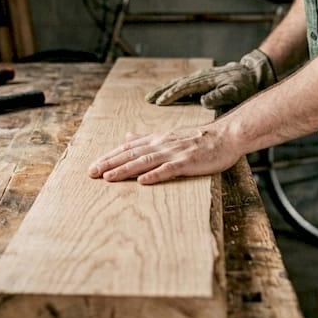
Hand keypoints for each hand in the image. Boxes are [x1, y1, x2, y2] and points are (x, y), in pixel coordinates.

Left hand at [87, 125, 242, 184]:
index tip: (94, 166)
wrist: (226, 136)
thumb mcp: (169, 135)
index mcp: (157, 139)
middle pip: (131, 154)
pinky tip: (142, 181)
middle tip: (92, 173)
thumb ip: (147, 138)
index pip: (128, 148)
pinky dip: (155, 175)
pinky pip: (169, 169)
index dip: (110, 157)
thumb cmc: (199, 139)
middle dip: (110, 164)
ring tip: (108, 178)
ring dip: (125, 169)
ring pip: (145, 161)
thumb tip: (126, 137)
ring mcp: (175, 152)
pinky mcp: (188, 162)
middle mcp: (162, 144)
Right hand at [146, 50, 275, 108]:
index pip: (184, 88)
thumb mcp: (235, 91)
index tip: (160, 102)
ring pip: (178, 83)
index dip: (171, 95)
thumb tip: (203, 100)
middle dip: (161, 91)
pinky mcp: (201, 80)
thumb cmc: (243, 85)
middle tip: (147, 99)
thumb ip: (220, 96)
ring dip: (164, 89)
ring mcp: (200, 78)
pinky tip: (166, 94)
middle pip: (176, 84)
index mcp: (205, 80)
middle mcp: (200, 77)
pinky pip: (183, 85)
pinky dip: (172, 88)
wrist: (251, 74)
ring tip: (151, 97)